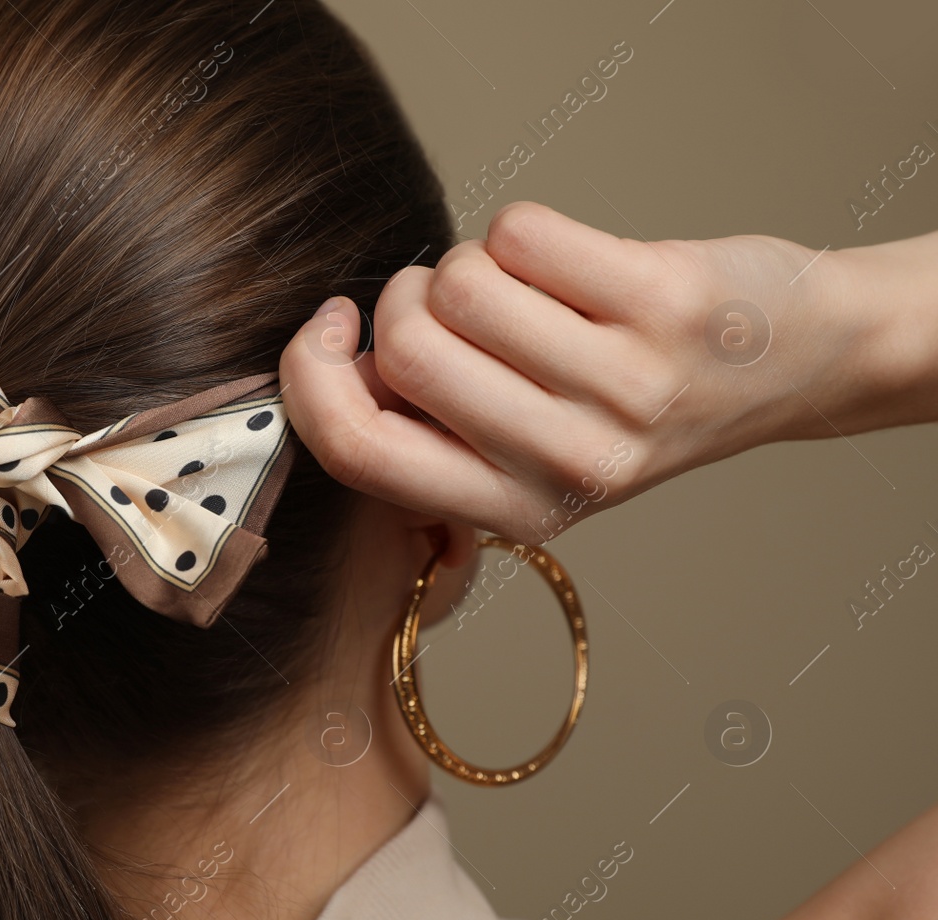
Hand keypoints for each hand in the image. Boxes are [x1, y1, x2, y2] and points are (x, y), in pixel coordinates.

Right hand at [279, 201, 910, 541]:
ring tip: (526, 288)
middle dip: (409, 298)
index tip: (334, 328)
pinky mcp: (663, 306)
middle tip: (461, 305)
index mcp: (512, 511)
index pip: (359, 448)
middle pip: (404, 348)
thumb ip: (430, 434)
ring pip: (461, 283)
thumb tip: (338, 362)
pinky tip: (570, 263)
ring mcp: (620, 388)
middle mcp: (566, 465)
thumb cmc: (634, 401)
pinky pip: (520, 232)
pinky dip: (527, 230)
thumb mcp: (529, 460)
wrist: (783, 362)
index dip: (313, 373)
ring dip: (473, 262)